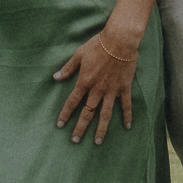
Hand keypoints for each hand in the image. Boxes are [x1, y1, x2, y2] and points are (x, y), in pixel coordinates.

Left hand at [53, 26, 141, 144]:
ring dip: (101, 129)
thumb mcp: (79, 54)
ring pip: (105, 114)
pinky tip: (127, 126)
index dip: (65, 114)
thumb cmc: (98, 45)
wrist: (120, 40)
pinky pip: (125, 105)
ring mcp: (111, 90)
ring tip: (97, 141)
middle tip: (75, 140)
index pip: (72, 102)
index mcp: (85, 82)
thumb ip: (68, 68)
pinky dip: (127, 116)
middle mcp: (97, 90)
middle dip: (80, 127)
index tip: (60, 125)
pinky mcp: (124, 87)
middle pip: (87, 113)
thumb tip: (55, 77)